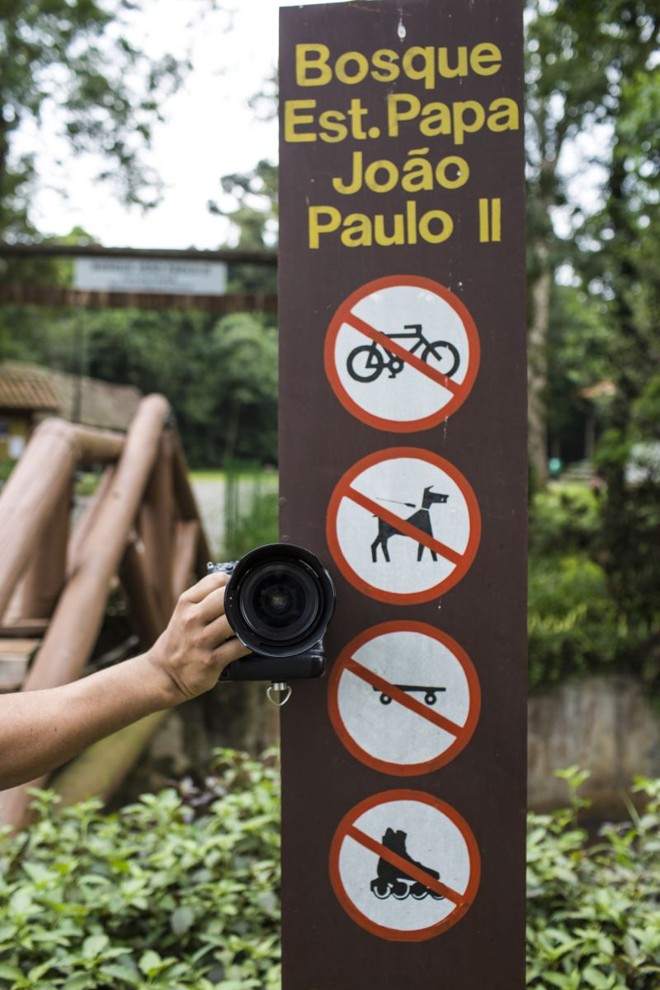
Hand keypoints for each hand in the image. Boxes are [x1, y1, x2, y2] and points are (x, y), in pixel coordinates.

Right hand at [147, 570, 250, 703]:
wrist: (164, 673)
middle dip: (241, 602)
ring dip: (247, 623)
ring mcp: (200, 640)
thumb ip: (204, 596)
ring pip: (234, 621)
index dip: (233, 583)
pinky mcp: (211, 661)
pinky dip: (250, 643)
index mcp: (186, 602)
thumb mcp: (184, 612)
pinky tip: (251, 642)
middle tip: (248, 609)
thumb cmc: (179, 639)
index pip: (217, 580)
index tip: (239, 591)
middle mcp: (191, 619)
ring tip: (250, 625)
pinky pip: (240, 647)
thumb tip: (235, 583)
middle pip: (227, 598)